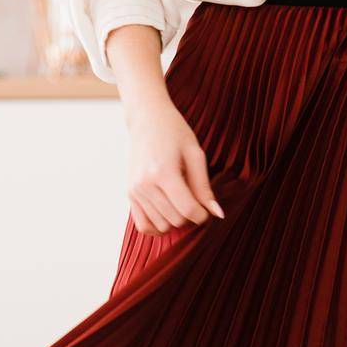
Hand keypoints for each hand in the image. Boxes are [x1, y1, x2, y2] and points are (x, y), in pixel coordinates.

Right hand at [125, 94, 223, 236]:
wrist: (146, 119)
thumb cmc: (174, 132)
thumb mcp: (195, 154)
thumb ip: (204, 187)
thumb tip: (218, 214)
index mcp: (163, 172)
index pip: (188, 210)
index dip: (202, 215)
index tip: (206, 207)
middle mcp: (145, 184)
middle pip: (176, 220)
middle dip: (189, 216)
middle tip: (192, 199)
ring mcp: (135, 190)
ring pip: (162, 226)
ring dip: (174, 220)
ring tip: (178, 199)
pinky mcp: (129, 194)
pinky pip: (143, 226)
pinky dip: (157, 227)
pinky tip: (166, 214)